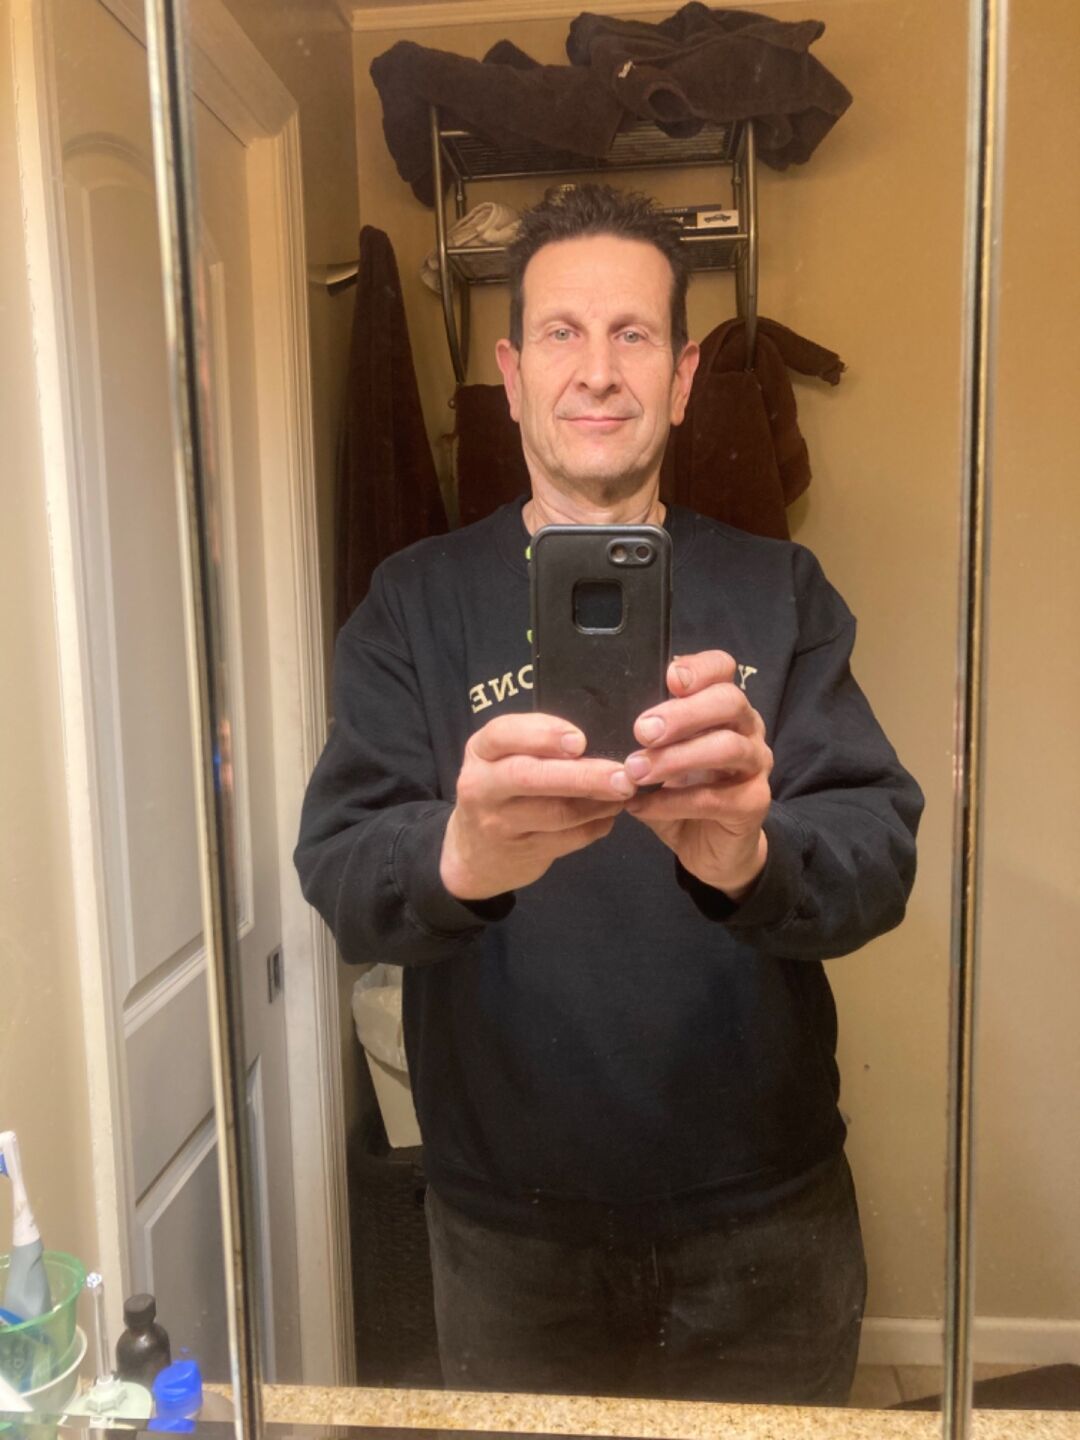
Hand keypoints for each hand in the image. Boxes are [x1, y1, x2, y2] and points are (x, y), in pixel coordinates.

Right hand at [440, 713, 635, 900]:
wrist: (474, 852)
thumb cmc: (500, 788)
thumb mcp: (501, 757)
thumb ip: (536, 742)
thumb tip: (594, 738)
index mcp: (480, 752)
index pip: (504, 734)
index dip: (544, 735)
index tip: (580, 740)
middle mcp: (482, 787)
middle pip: (532, 777)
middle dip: (582, 776)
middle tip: (622, 776)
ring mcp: (499, 824)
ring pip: (556, 813)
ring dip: (597, 803)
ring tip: (623, 791)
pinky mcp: (522, 853)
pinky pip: (567, 839)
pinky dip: (595, 826)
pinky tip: (608, 814)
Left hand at [623, 651, 771, 899]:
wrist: (708, 846)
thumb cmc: (679, 790)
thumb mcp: (658, 756)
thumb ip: (644, 734)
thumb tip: (599, 716)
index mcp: (722, 707)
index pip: (723, 668)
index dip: (700, 667)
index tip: (669, 678)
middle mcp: (747, 729)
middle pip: (729, 702)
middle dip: (683, 713)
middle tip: (641, 731)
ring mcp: (756, 765)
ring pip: (727, 747)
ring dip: (675, 758)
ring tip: (634, 771)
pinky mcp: (754, 804)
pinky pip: (716, 797)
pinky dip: (673, 802)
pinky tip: (641, 806)